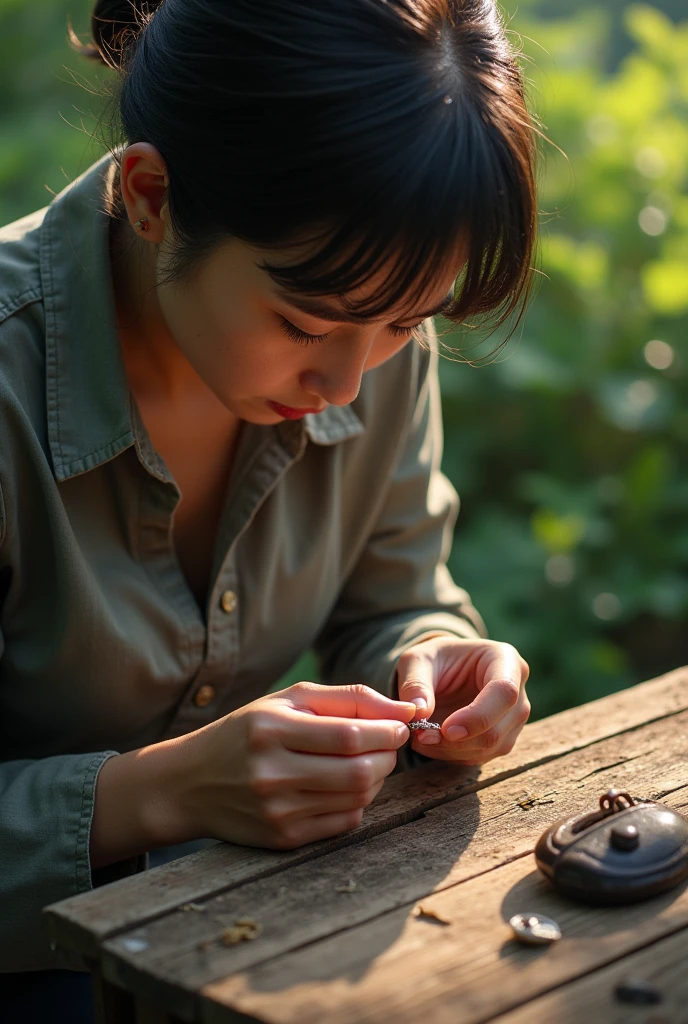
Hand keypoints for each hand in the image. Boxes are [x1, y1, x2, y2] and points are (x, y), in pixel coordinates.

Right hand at [172, 682, 415, 849]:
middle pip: (358, 772)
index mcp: (271, 729)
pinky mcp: (282, 838)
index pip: (350, 735)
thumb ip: (348, 698)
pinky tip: (343, 787)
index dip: (387, 731)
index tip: (400, 725)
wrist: (189, 783)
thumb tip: (405, 709)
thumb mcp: (289, 700)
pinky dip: (357, 802)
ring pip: (356, 798)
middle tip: (387, 745)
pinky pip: (343, 822)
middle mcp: (271, 772)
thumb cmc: (248, 732)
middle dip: (387, 756)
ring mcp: (277, 810)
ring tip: (365, 762)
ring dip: (375, 779)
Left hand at [395, 637, 529, 763]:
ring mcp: (513, 718)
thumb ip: (416, 683)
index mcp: (505, 659)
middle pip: (498, 727)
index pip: (504, 692)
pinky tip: (431, 744)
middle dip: (457, 740)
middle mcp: (518, 690)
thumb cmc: (434, 658)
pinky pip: (482, 756)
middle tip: (421, 736)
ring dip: (452, 750)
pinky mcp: (503, 738)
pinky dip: (453, 755)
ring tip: (421, 738)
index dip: (477, 716)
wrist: (443, 669)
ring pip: (491, 747)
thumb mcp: (417, 660)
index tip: (446, 729)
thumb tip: (419, 712)